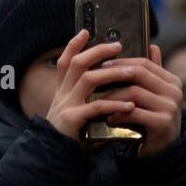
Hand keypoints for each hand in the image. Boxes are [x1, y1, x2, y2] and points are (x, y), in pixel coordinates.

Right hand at [45, 29, 137, 143]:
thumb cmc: (71, 133)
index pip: (65, 62)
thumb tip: (109, 85)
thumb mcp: (76, 110)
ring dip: (111, 73)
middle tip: (118, 45)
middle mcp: (62, 94)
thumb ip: (88, 98)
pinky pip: (96, 107)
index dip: (73, 45)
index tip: (85, 31)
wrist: (53, 154)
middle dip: (97, 52)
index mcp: (62, 90)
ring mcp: (66, 105)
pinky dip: (114, 104)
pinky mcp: (73, 119)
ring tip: (131, 72)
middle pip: (77, 64)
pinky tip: (130, 104)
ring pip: (87, 79)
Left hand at [97, 44, 183, 156]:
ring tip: (98, 103)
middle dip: (112, 75)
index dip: (120, 62)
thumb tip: (152, 45)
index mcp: (171, 80)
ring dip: (111, 97)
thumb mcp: (152, 93)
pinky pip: (133, 112)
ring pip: (133, 92)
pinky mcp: (162, 123)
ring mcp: (170, 107)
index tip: (100, 65)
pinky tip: (109, 119)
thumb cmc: (151, 116)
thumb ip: (150, 72)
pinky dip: (117, 114)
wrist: (162, 148)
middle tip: (93, 80)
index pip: (143, 63)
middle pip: (138, 74)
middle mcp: (174, 91)